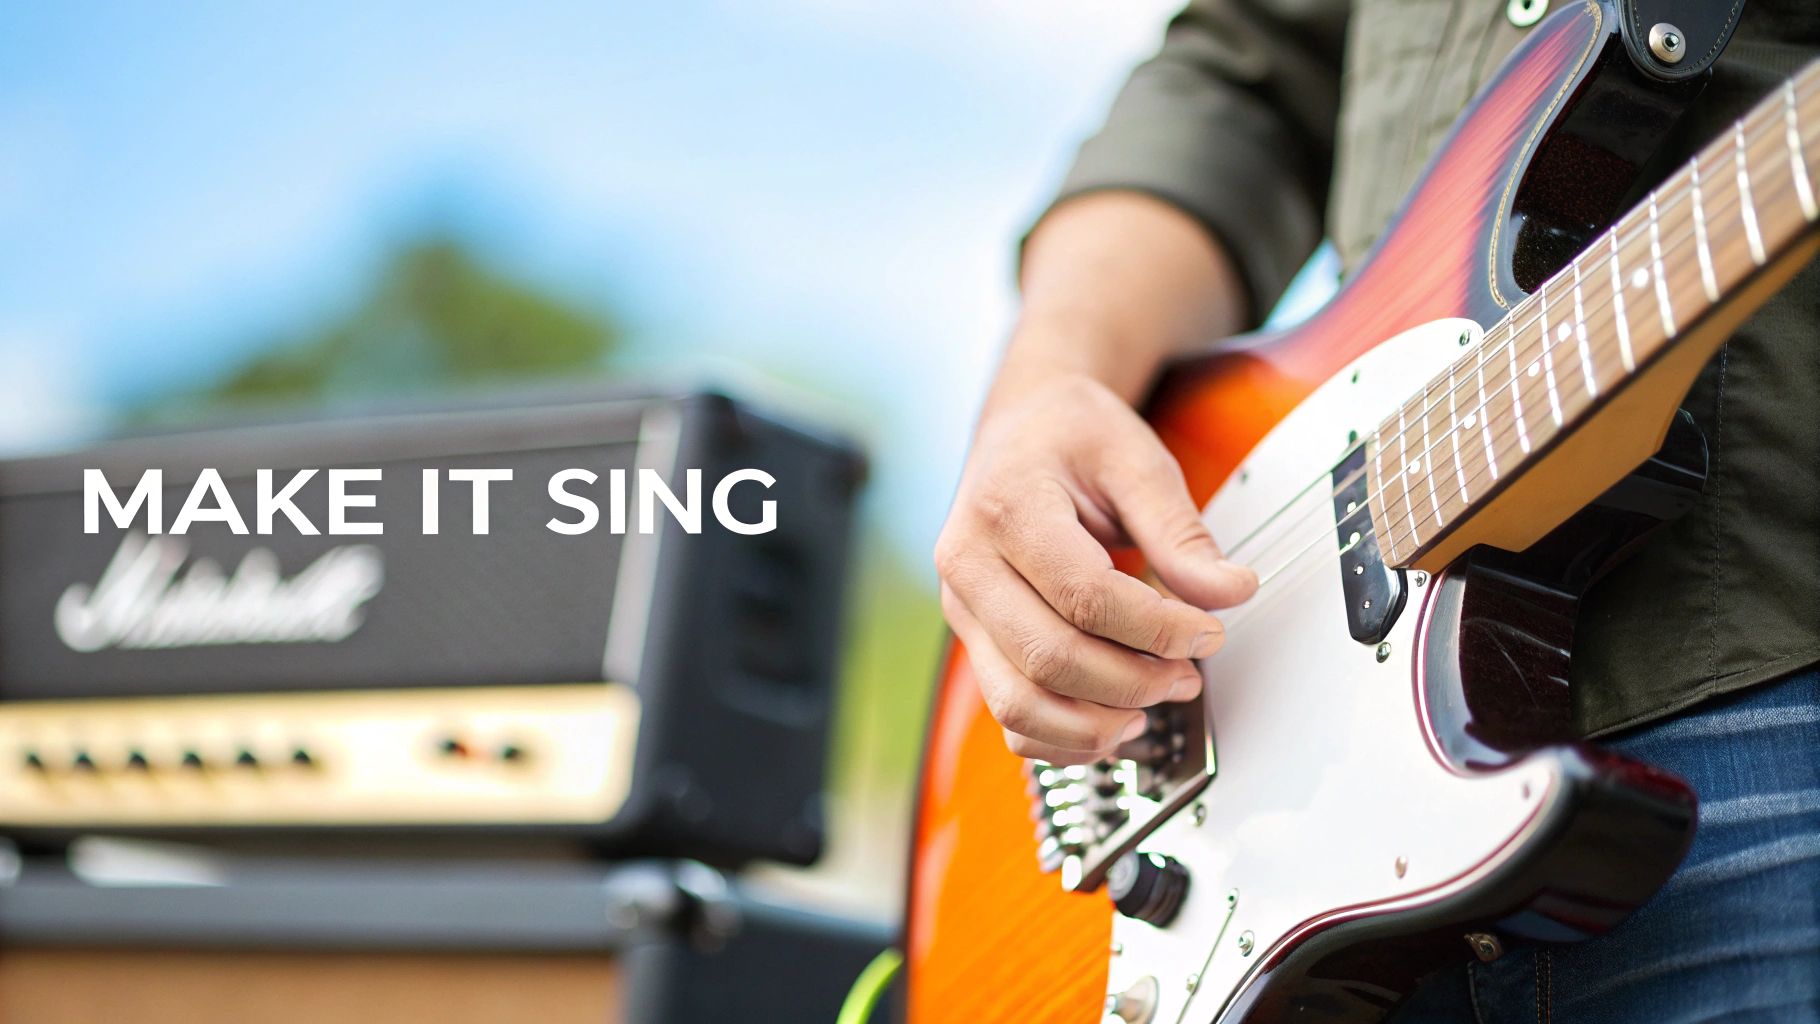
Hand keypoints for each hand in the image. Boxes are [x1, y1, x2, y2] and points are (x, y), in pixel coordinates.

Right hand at [935, 371, 1256, 764]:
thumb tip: (1229, 593)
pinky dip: (1063, 738)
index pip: (1084, 596)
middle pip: (1049, 658)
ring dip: (1096, 723)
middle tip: (1189, 673)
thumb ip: (1180, 533)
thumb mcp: (1136, 461)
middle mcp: (969, 565)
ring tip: (1153, 706)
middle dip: (1133, 681)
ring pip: (1019, 703)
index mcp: (1006, 509)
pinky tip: (1113, 722)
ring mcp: (964, 610)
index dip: (1157, 629)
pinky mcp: (975, 641)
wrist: (1023, 427)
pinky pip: (1009, 715)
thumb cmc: (1071, 437)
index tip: (1210, 631)